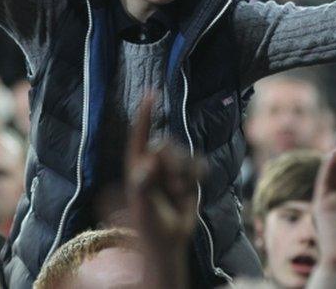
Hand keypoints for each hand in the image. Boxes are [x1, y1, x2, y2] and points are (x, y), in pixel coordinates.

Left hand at [127, 94, 200, 249]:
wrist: (169, 242)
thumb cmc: (149, 224)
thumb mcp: (142, 204)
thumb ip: (144, 182)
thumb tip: (149, 160)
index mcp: (136, 165)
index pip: (140, 136)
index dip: (146, 115)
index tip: (152, 93)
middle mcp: (153, 163)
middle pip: (167, 146)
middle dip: (173, 164)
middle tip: (172, 187)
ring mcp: (171, 169)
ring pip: (185, 155)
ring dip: (185, 174)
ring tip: (178, 194)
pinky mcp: (188, 176)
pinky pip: (198, 164)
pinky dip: (196, 175)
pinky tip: (189, 190)